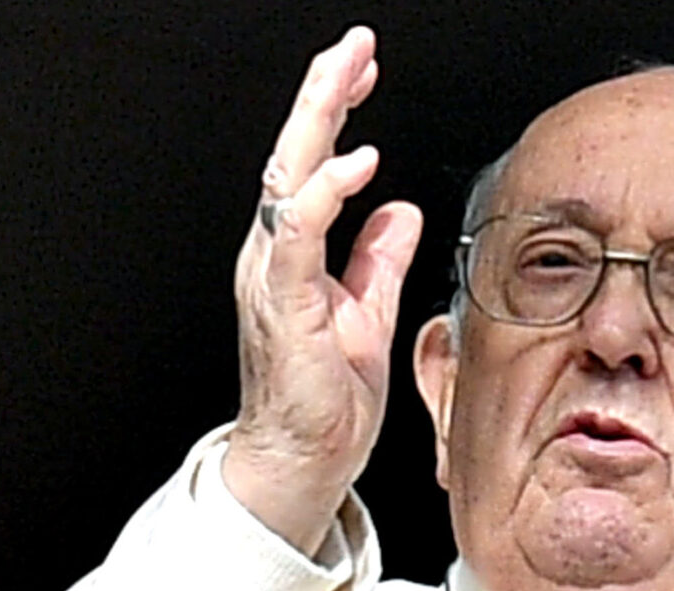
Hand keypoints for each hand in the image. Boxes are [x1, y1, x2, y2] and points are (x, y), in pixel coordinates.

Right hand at [221, 27, 424, 554]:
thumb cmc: (327, 400)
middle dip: (323, 91)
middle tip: (354, 45)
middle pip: (294, 152)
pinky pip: (298, 232)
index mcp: (293, 252)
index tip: (365, 71)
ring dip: (320, 119)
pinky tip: (360, 164)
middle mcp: (274, 252)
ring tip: (349, 73)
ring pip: (289, 174)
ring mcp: (273, 274)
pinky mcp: (283, 302)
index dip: (336, 112)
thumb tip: (399, 210)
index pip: (312, 163)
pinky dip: (327, 192)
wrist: (302, 462)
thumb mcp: (368, 313)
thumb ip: (377, 260)